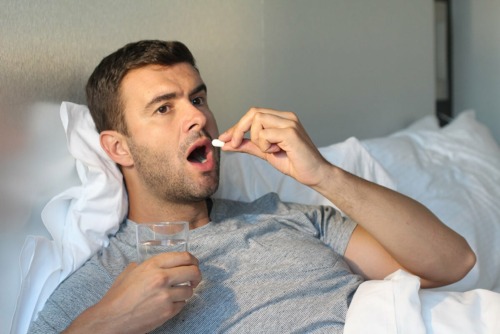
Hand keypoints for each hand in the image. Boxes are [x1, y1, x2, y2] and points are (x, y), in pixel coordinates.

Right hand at [64, 252, 200, 333]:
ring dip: (186, 291)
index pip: (184, 256)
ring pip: (190, 290)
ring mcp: (166, 295)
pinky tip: (168, 303)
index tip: (194, 264)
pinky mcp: (168, 311)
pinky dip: (178, 304)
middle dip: (197, 275)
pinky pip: (182, 304)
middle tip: (194, 279)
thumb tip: (159, 264)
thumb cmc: (118, 295)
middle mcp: (162, 277)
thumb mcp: (131, 271)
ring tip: (176, 293)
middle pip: (193, 271)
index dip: (193, 260)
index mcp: (153, 264)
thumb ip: (147, 265)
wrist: (111, 318)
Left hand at [218, 107, 328, 187]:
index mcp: (281, 118)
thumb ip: (249, 146)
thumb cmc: (294, 163)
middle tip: (233, 144)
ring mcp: (290, 122)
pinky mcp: (291, 132)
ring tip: (270, 150)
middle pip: (253, 112)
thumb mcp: (265, 153)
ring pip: (258, 121)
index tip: (223, 139)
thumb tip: (228, 144)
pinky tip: (277, 151)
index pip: (253, 114)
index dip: (236, 126)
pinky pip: (265, 135)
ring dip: (256, 139)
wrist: (314, 174)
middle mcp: (286, 116)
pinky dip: (265, 146)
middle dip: (239, 129)